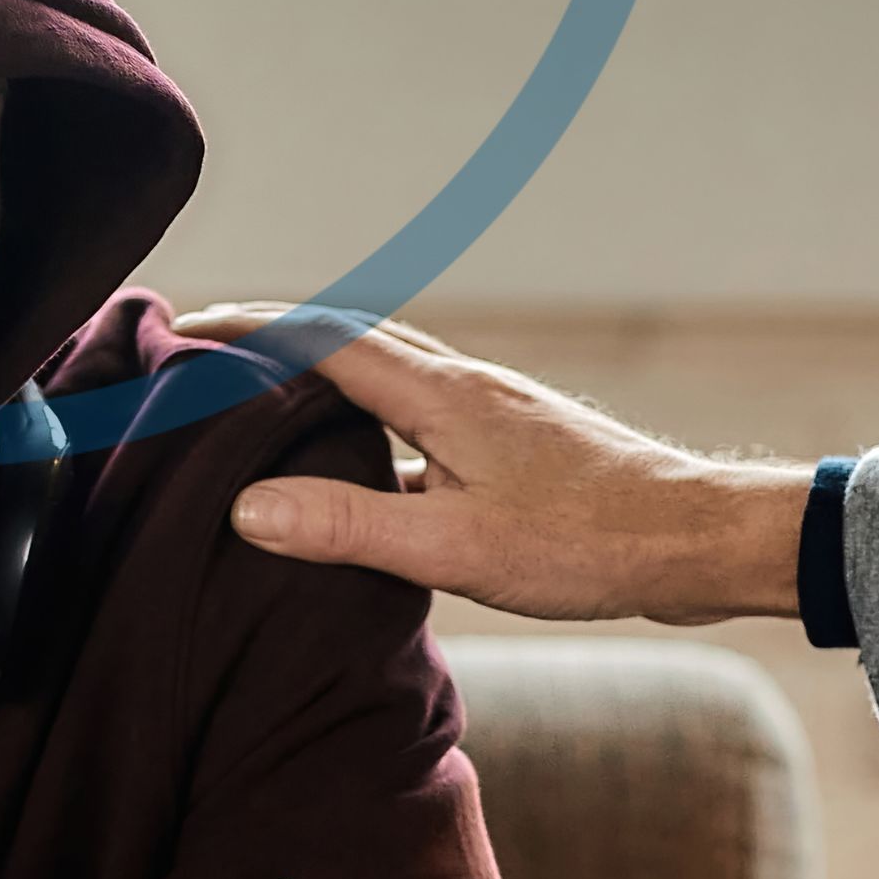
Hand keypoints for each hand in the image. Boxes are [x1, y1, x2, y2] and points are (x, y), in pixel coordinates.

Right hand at [182, 302, 816, 625]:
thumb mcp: (454, 549)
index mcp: (441, 394)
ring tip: (258, 406)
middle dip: (271, 341)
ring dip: (319, 381)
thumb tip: (244, 506)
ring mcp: (493, 414)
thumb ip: (349, 526)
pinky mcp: (515, 447)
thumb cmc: (590, 544)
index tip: (179, 329)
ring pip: (385, 379)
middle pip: (348, 342)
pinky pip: (417, 418)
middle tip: (201, 357)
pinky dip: (367, 427)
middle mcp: (465, 386)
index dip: (244, 331)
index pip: (319, 338)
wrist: (699, 541)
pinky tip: (358, 474)